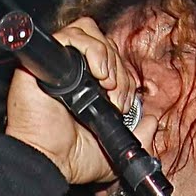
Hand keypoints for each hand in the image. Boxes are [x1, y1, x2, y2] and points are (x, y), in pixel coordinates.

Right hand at [4, 16, 143, 184]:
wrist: (51, 162)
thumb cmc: (73, 158)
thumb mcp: (115, 148)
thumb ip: (138, 135)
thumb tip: (153, 121)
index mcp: (89, 88)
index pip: (111, 60)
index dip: (123, 75)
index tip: (123, 100)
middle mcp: (74, 73)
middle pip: (103, 44)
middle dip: (119, 70)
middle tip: (116, 97)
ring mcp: (58, 65)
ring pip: (89, 33)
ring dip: (107, 58)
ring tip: (108, 85)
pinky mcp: (43, 62)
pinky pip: (69, 35)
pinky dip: (90, 49)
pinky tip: (98, 74)